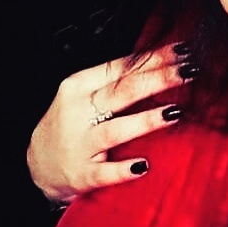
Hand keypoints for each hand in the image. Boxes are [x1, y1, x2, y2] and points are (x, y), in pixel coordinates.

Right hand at [27, 42, 196, 205]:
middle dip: (158, 80)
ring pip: (115, 129)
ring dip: (146, 121)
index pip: (121, 68)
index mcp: (79, 87)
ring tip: (174, 112)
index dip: (153, 58)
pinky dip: (124, 169)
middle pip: (122, 92)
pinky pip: (105, 173)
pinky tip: (144, 165)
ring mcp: (79, 145)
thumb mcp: (85, 95)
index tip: (181, 52)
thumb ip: (118, 80)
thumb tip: (165, 61)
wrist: (39, 166)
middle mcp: (77, 112)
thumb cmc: (72, 124)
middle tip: (188, 72)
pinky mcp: (82, 174)